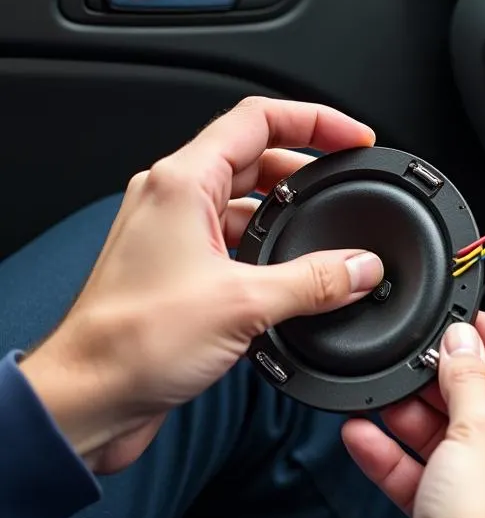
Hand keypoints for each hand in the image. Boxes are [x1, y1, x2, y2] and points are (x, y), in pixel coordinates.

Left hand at [20, 97, 382, 473]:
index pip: (258, 119)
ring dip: (289, 217)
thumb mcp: (244, 304)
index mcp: (182, 182)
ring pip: (246, 205)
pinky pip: (235, 244)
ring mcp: (174, 235)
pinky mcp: (179, 272)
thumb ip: (315, 282)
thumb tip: (361, 268)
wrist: (89, 398)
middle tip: (350, 186)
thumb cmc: (132, 342)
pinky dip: (270, 253)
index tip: (354, 140)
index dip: (315, 121)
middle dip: (308, 171)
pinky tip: (296, 281)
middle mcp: (174, 199)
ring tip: (330, 240)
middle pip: (256, 158)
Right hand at [342, 314, 484, 517]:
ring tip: (391, 392)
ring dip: (425, 419)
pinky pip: (439, 484)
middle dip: (461, 385)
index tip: (478, 327)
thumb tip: (463, 346)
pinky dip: (405, 459)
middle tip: (427, 360)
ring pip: (469, 449)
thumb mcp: (481, 433)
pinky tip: (368, 435)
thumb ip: (469, 379)